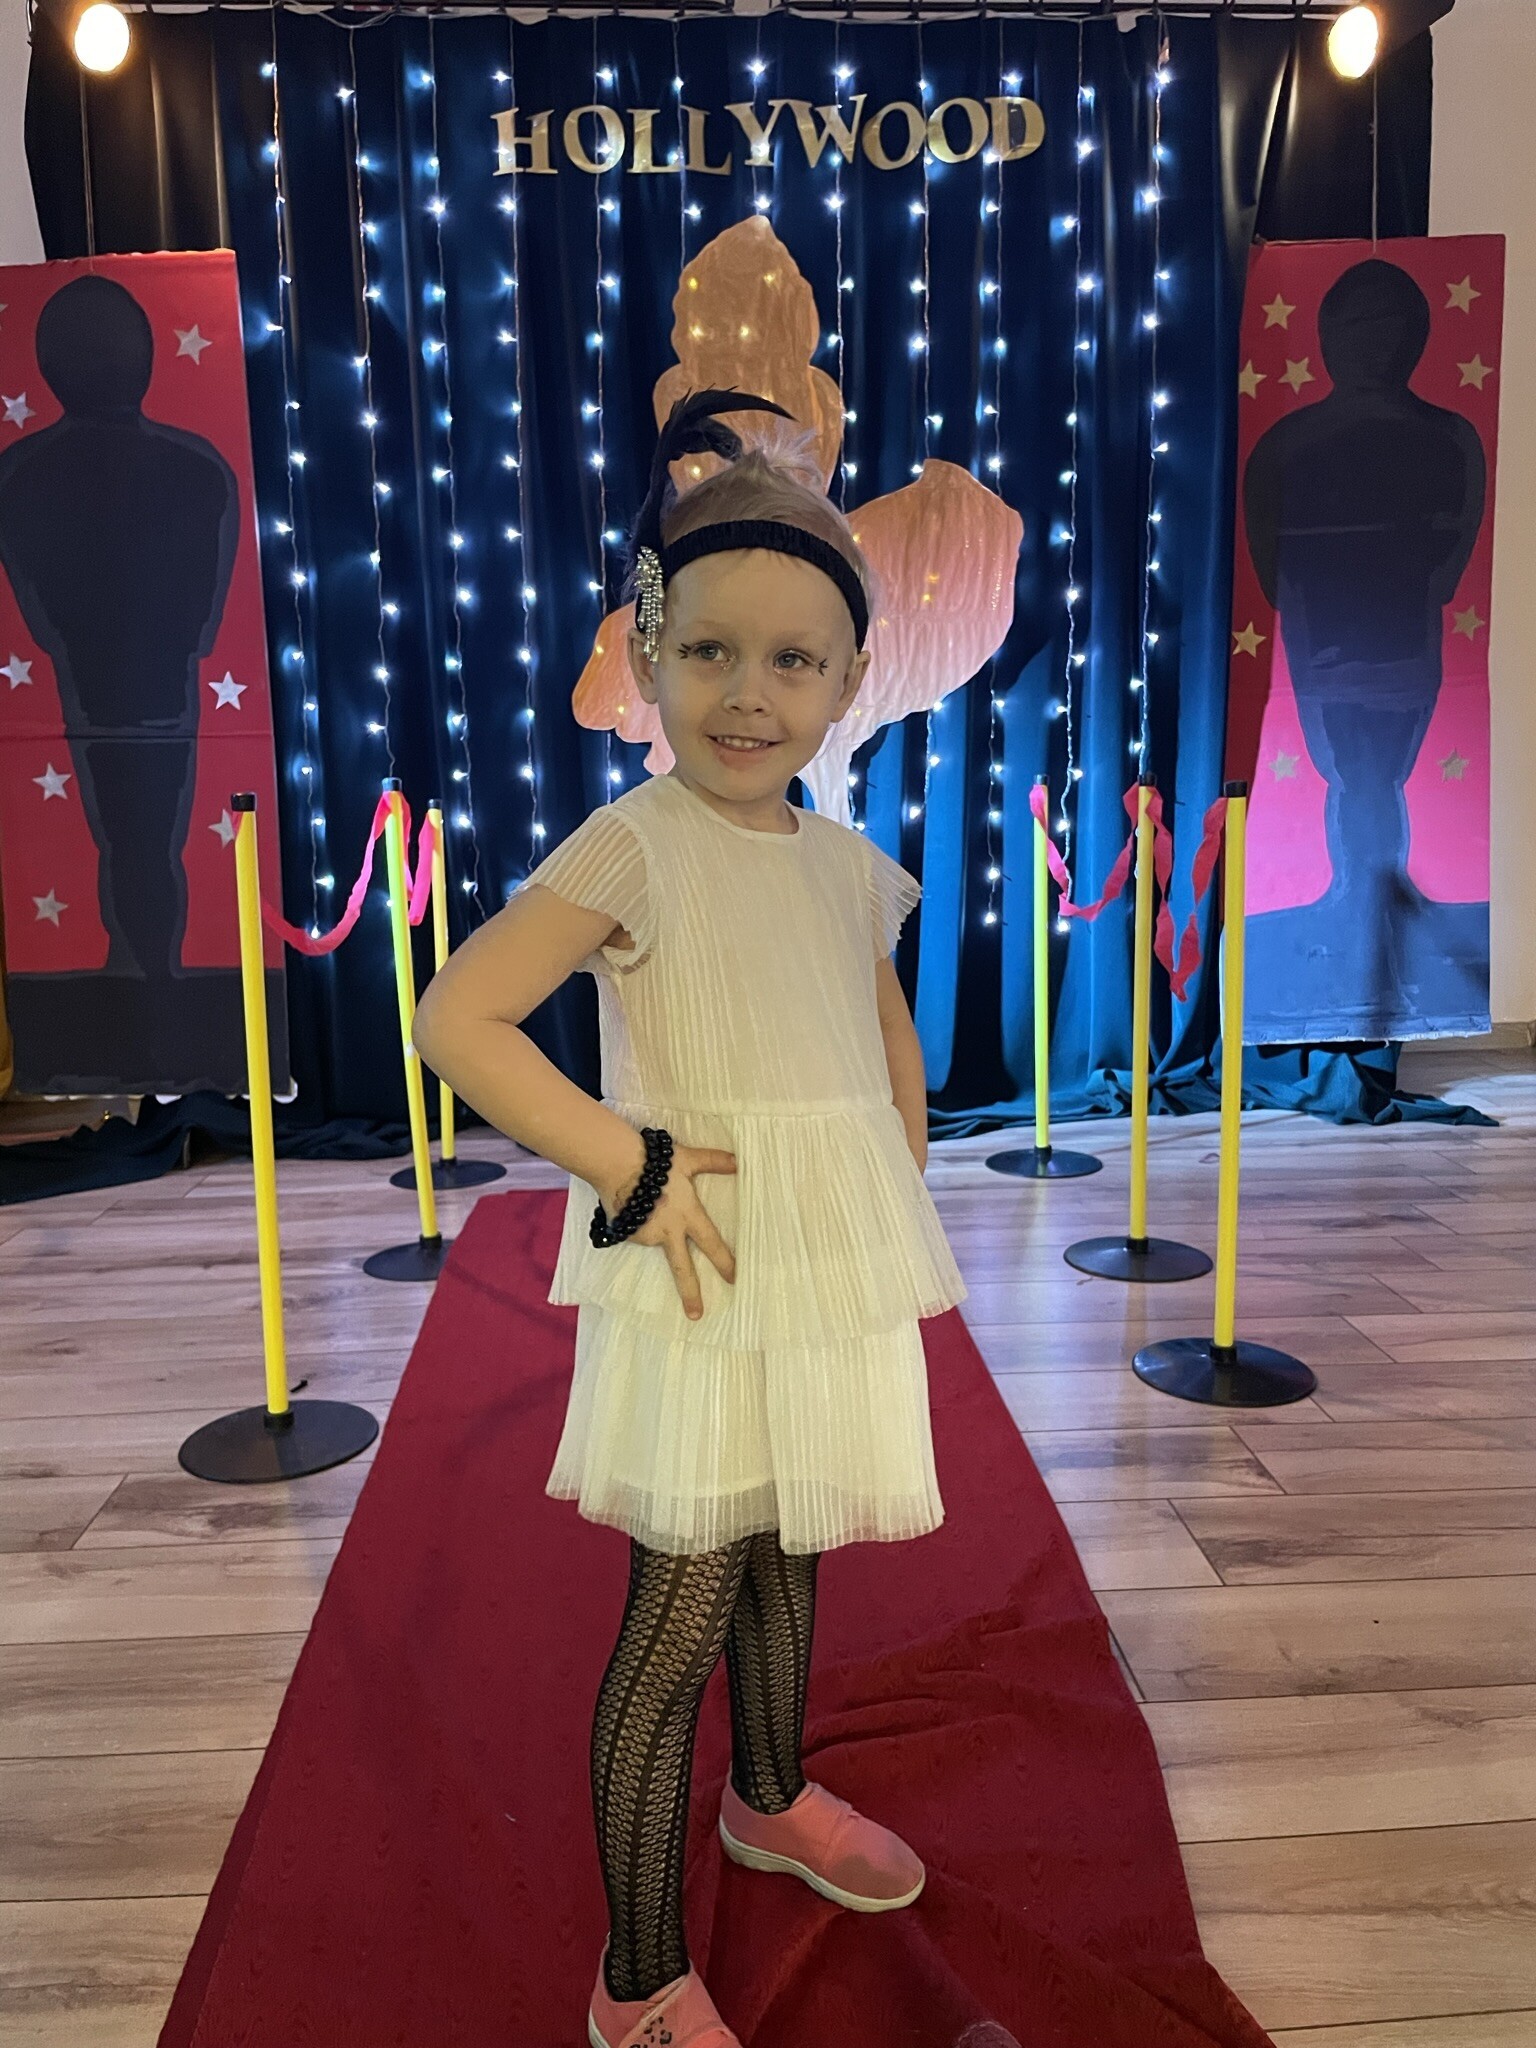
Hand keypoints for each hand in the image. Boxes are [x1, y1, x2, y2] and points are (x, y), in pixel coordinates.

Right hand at [602, 1143, 736, 1319]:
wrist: (615, 1164)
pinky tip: (631, 1203)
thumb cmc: (655, 1160)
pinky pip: (635, 1231)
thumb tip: (738, 1162)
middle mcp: (668, 1231)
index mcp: (688, 1215)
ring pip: (655, 1240)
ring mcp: (646, 1236)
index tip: (734, 1279)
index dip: (724, 1261)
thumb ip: (712, 1162)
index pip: (711, 1243)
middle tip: (696, 1316)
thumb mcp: (688, 1160)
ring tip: (648, 1203)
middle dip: (690, 1294)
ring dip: (654, 1230)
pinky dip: (637, 1222)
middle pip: (682, 1269)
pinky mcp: (626, 1234)